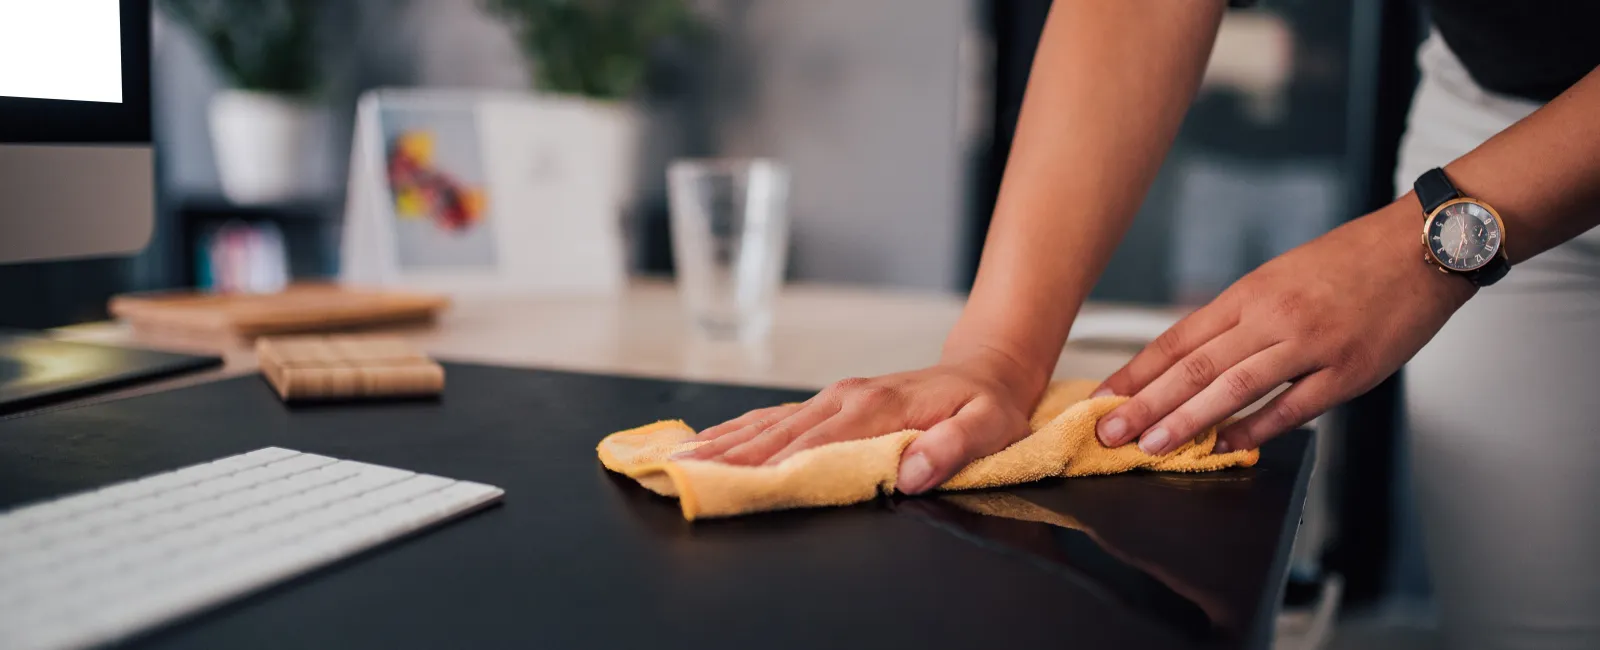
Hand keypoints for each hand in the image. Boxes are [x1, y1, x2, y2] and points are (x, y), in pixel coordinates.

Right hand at [674, 351, 1041, 494]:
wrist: (986, 369)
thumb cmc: (987, 405)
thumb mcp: (989, 427)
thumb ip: (954, 448)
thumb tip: (912, 472)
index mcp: (876, 409)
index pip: (815, 446)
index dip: (771, 468)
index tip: (730, 484)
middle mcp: (845, 399)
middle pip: (776, 435)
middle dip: (728, 457)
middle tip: (682, 476)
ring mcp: (834, 398)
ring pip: (768, 424)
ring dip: (722, 443)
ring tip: (679, 460)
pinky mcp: (830, 402)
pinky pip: (777, 418)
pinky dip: (738, 430)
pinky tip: (710, 441)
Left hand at [1093, 200, 1476, 453]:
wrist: (1422, 245)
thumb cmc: (1350, 261)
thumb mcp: (1280, 276)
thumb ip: (1240, 318)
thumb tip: (1193, 361)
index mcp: (1249, 293)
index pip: (1177, 338)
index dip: (1136, 372)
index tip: (1102, 397)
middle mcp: (1272, 316)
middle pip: (1194, 366)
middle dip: (1145, 403)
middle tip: (1108, 433)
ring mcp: (1310, 344)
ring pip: (1234, 387)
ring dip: (1188, 421)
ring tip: (1152, 447)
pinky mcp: (1349, 371)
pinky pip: (1294, 407)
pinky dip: (1258, 429)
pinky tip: (1228, 447)